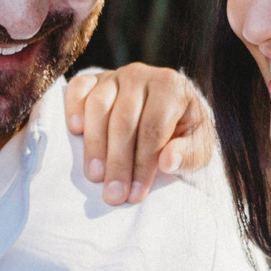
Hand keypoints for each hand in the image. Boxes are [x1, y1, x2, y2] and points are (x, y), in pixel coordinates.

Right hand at [65, 64, 213, 205]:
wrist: (167, 110)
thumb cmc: (182, 134)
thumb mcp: (197, 148)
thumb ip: (188, 155)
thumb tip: (167, 161)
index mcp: (172, 88)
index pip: (153, 128)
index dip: (142, 164)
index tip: (135, 195)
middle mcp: (142, 75)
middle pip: (123, 120)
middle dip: (118, 162)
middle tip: (113, 195)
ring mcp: (115, 75)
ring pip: (99, 107)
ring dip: (94, 145)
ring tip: (95, 177)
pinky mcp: (94, 78)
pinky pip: (79, 88)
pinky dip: (73, 107)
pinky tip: (75, 131)